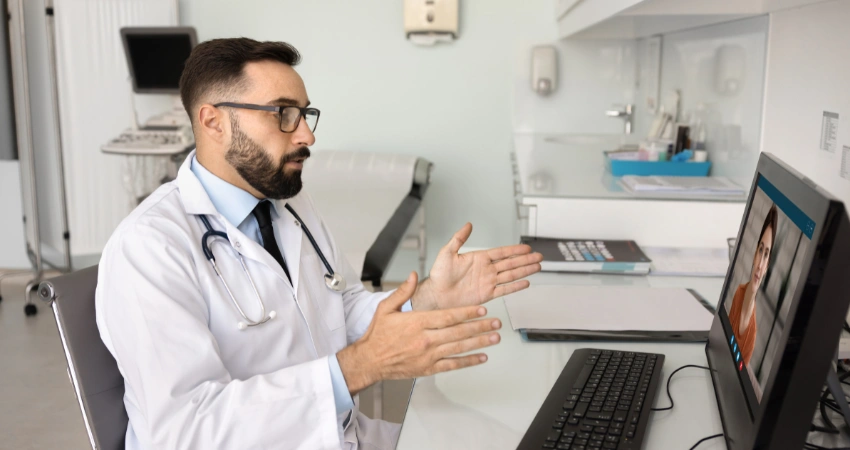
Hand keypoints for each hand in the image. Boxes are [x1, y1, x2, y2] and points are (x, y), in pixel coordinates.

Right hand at [337, 272, 501, 394]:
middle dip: (480, 326)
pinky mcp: (428, 368)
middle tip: (497, 323)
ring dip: (479, 342)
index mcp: (417, 322)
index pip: (448, 316)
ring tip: (495, 338)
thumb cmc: (378, 334)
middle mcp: (425, 339)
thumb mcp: (386, 307)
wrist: (369, 360)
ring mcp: (428, 355)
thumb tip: (415, 275)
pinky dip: (468, 361)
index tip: (482, 310)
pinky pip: (452, 365)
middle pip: (458, 331)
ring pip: (459, 347)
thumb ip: (403, 291)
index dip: (468, 312)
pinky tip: (481, 357)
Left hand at [413, 223, 542, 310]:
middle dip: (526, 260)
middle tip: (539, 256)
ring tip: (537, 267)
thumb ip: (459, 239)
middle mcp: (486, 270)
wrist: (436, 295)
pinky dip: (516, 286)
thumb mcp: (447, 252)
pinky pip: (505, 289)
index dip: (515, 250)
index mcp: (479, 258)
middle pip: (510, 263)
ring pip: (511, 275)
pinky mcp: (487, 294)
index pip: (501, 252)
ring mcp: (487, 282)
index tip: (527, 247)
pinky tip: (526, 282)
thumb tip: (468, 225)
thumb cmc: (439, 275)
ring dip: (525, 271)